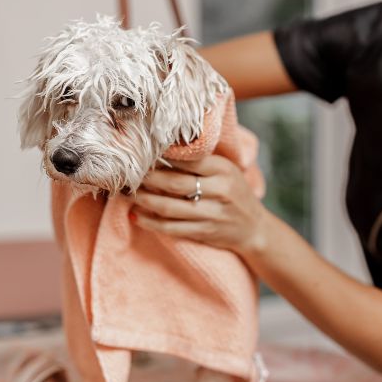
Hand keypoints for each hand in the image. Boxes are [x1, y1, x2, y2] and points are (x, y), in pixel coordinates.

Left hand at [130, 154, 269, 254]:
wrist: (254, 228)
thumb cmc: (234, 193)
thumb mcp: (226, 171)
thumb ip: (201, 161)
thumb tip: (162, 149)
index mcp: (224, 169)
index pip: (188, 159)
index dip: (162, 157)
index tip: (142, 153)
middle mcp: (220, 190)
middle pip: (174, 183)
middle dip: (147, 179)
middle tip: (128, 174)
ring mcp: (212, 213)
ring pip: (169, 207)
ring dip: (144, 200)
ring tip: (127, 194)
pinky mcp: (205, 232)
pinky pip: (172, 228)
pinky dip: (151, 222)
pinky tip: (136, 216)